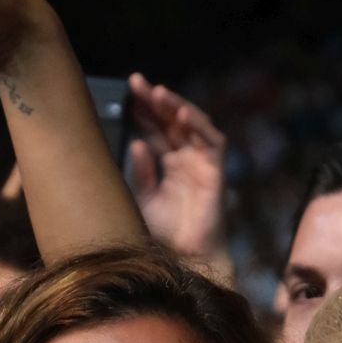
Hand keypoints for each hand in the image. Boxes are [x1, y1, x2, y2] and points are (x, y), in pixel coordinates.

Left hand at [126, 73, 229, 266]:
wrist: (184, 260)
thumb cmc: (163, 235)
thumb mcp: (143, 200)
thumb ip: (141, 172)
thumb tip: (136, 143)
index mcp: (168, 165)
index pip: (155, 130)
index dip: (142, 112)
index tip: (125, 94)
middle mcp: (186, 160)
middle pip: (171, 122)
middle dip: (155, 101)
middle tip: (136, 82)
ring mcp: (202, 164)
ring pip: (192, 125)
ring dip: (176, 107)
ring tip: (157, 92)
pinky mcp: (216, 172)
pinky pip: (212, 141)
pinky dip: (198, 126)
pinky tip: (181, 114)